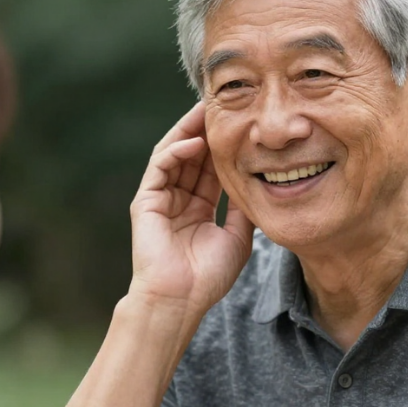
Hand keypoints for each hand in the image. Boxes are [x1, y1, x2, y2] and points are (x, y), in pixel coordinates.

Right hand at [128, 102, 254, 313]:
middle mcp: (179, 200)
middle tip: (225, 106)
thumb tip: (260, 182)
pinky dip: (177, 151)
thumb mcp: (238, 238)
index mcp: (198, 209)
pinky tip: (196, 142)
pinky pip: (160, 168)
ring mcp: (161, 199)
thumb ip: (244, 209)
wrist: (181, 300)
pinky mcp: (146, 202)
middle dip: (207, 131)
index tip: (242, 126)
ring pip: (174, 155)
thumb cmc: (208, 277)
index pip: (211, 169)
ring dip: (190, 132)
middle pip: (193, 157)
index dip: (225, 147)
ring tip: (208, 111)